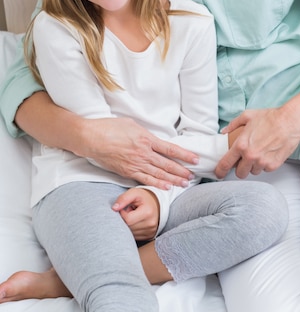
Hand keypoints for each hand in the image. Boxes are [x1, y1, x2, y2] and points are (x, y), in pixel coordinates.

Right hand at [81, 117, 197, 188]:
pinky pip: (145, 179)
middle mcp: (143, 153)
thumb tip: (154, 140)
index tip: (195, 159)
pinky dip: (157, 184)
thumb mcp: (132, 124)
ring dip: (173, 179)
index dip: (184, 155)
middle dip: (181, 171)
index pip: (170, 149)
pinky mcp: (127, 171)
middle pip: (167, 164)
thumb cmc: (110, 127)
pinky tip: (166, 187)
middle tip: (193, 175)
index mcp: (146, 139)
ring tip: (184, 184)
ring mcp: (135, 163)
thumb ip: (145, 134)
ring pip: (158, 174)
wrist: (91, 138)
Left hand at [113, 188, 159, 240]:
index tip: (125, 208)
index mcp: (148, 212)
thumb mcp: (134, 193)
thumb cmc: (144, 198)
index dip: (123, 214)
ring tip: (134, 217)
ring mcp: (151, 231)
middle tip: (130, 212)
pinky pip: (135, 237)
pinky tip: (136, 222)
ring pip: (130, 233)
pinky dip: (132, 230)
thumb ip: (123, 198)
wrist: (156, 203)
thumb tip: (114, 208)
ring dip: (128, 225)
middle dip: (125, 220)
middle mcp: (150, 224)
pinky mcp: (150, 236)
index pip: (128, 219)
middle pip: (129, 227)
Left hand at [215, 107, 299, 178]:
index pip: (226, 163)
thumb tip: (224, 131)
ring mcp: (262, 162)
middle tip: (243, 162)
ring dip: (253, 166)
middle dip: (240, 169)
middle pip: (240, 173)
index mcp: (242, 144)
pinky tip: (268, 153)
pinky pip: (265, 169)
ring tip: (259, 153)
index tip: (219, 173)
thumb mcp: (248, 116)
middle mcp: (251, 156)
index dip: (220, 170)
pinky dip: (265, 164)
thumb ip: (233, 124)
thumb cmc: (271, 118)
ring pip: (253, 172)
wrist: (290, 122)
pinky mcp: (273, 165)